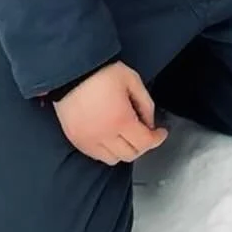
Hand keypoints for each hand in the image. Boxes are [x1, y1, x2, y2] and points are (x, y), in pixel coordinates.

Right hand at [53, 61, 167, 165]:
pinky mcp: (76, 140)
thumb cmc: (100, 72)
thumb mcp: (132, 80)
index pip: (145, 142)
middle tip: (145, 133)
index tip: (160, 133)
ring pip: (113, 159)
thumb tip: (150, 123)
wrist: (71, 71)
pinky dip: (107, 151)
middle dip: (143, 145)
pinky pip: (96, 156)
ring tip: (127, 136)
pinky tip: (110, 138)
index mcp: (121, 120)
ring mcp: (88, 141)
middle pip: (131, 154)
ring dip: (124, 150)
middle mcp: (104, 135)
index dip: (157, 139)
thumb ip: (146, 103)